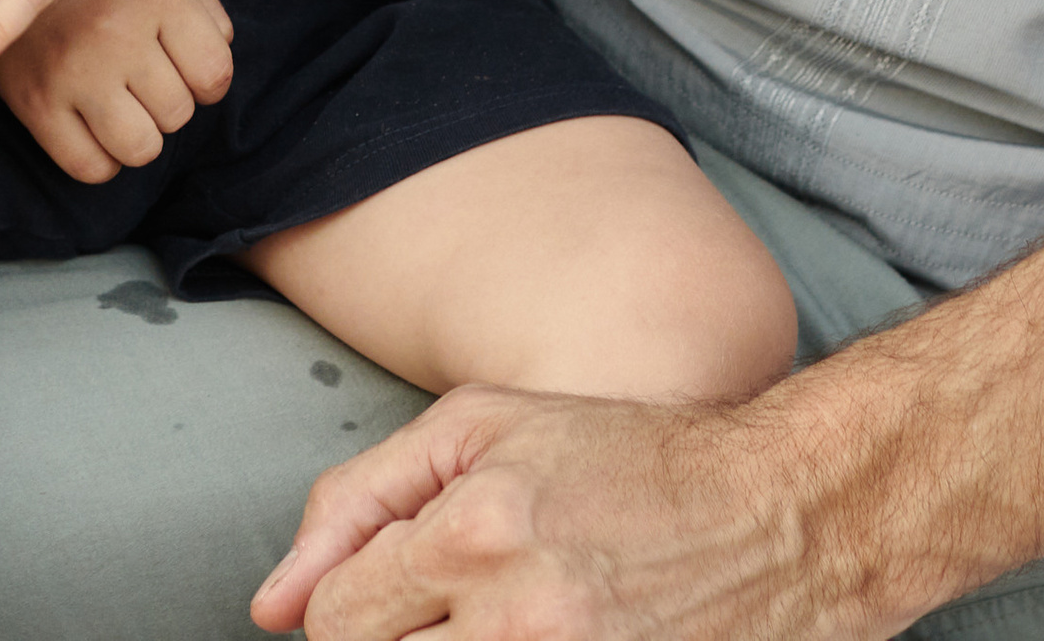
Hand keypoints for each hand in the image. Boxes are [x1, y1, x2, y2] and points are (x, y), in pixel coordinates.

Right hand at [0, 0, 233, 180]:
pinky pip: (90, 168)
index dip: (205, 80)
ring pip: (141, 148)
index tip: (183, 67)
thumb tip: (216, 70)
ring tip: (120, 102)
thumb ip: (202, 10)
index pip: (214, 75)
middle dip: (166, 100)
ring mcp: (73, 71)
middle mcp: (118, 32)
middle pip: (178, 114)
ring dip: (138, 134)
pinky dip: (100, 157)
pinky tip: (92, 124)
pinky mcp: (35, 103)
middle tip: (140, 75)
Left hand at [253, 388, 856, 640]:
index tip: (389, 598)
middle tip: (444, 615)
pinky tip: (529, 639)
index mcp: (475, 533)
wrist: (774, 516)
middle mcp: (516, 622)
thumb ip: (362, 498)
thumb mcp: (483, 425)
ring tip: (486, 625)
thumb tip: (269, 604)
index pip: (338, 622)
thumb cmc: (623, 455)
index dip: (347, 611)